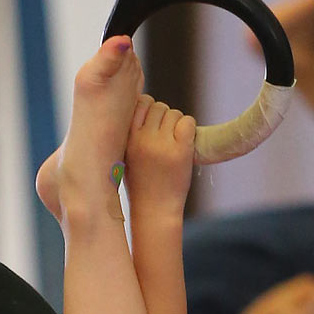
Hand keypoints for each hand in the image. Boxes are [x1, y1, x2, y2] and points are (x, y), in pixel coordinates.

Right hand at [125, 94, 196, 212]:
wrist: (154, 211)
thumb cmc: (139, 183)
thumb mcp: (124, 157)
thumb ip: (130, 132)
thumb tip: (141, 103)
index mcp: (127, 139)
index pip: (140, 102)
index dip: (147, 108)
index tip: (150, 123)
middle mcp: (143, 139)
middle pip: (158, 106)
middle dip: (163, 118)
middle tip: (163, 137)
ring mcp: (163, 145)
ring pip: (174, 113)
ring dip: (176, 124)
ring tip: (172, 144)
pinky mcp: (181, 151)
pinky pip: (188, 122)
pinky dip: (188, 129)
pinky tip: (184, 143)